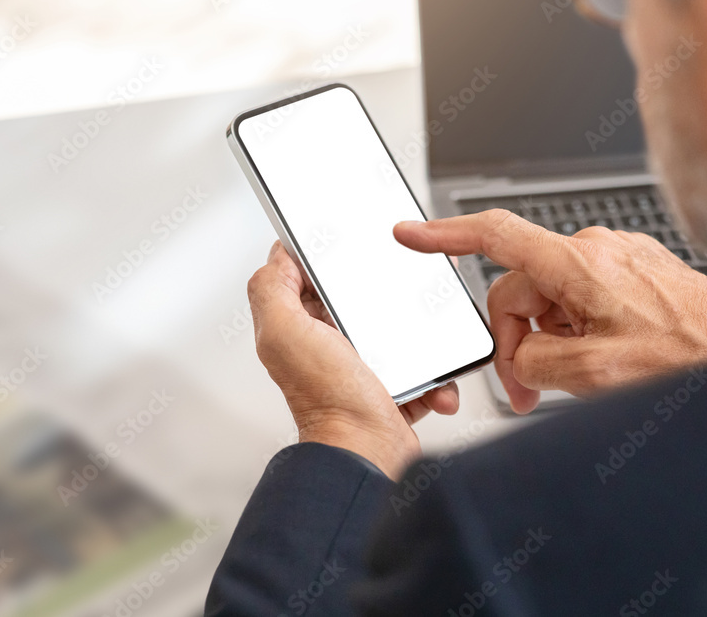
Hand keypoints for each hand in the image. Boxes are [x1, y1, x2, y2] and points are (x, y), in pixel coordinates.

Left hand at [247, 241, 460, 479]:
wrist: (368, 454)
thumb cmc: (329, 400)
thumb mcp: (285, 332)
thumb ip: (272, 287)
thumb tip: (279, 253)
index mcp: (299, 328)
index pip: (311, 279)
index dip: (332, 262)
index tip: (358, 252)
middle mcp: (328, 348)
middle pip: (361, 301)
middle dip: (389, 295)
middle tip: (408, 289)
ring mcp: (363, 368)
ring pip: (399, 332)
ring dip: (421, 338)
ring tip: (429, 342)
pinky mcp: (393, 389)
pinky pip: (422, 370)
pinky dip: (434, 378)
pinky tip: (434, 385)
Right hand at [394, 210, 706, 413]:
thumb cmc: (689, 356)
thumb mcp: (592, 372)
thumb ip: (532, 360)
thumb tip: (516, 356)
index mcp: (578, 263)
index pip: (494, 236)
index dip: (443, 235)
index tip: (409, 235)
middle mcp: (594, 250)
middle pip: (519, 289)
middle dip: (515, 341)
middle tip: (526, 390)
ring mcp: (614, 259)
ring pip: (549, 298)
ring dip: (548, 341)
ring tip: (572, 380)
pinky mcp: (630, 272)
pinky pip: (578, 298)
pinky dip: (573, 330)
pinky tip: (597, 360)